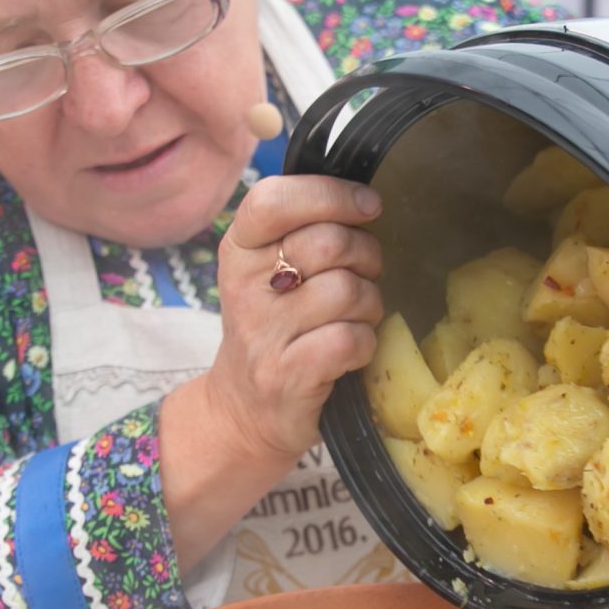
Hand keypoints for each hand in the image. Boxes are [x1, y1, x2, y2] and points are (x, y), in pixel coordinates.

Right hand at [204, 176, 385, 465]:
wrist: (242, 414)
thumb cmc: (272, 330)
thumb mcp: (268, 273)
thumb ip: (303, 232)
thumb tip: (364, 198)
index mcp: (238, 251)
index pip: (273, 200)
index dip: (331, 194)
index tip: (368, 206)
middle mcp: (243, 287)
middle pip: (327, 243)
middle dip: (366, 254)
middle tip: (365, 273)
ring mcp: (263, 334)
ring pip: (346, 291)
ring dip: (370, 303)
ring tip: (358, 315)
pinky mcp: (287, 376)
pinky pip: (350, 339)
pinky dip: (366, 344)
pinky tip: (353, 350)